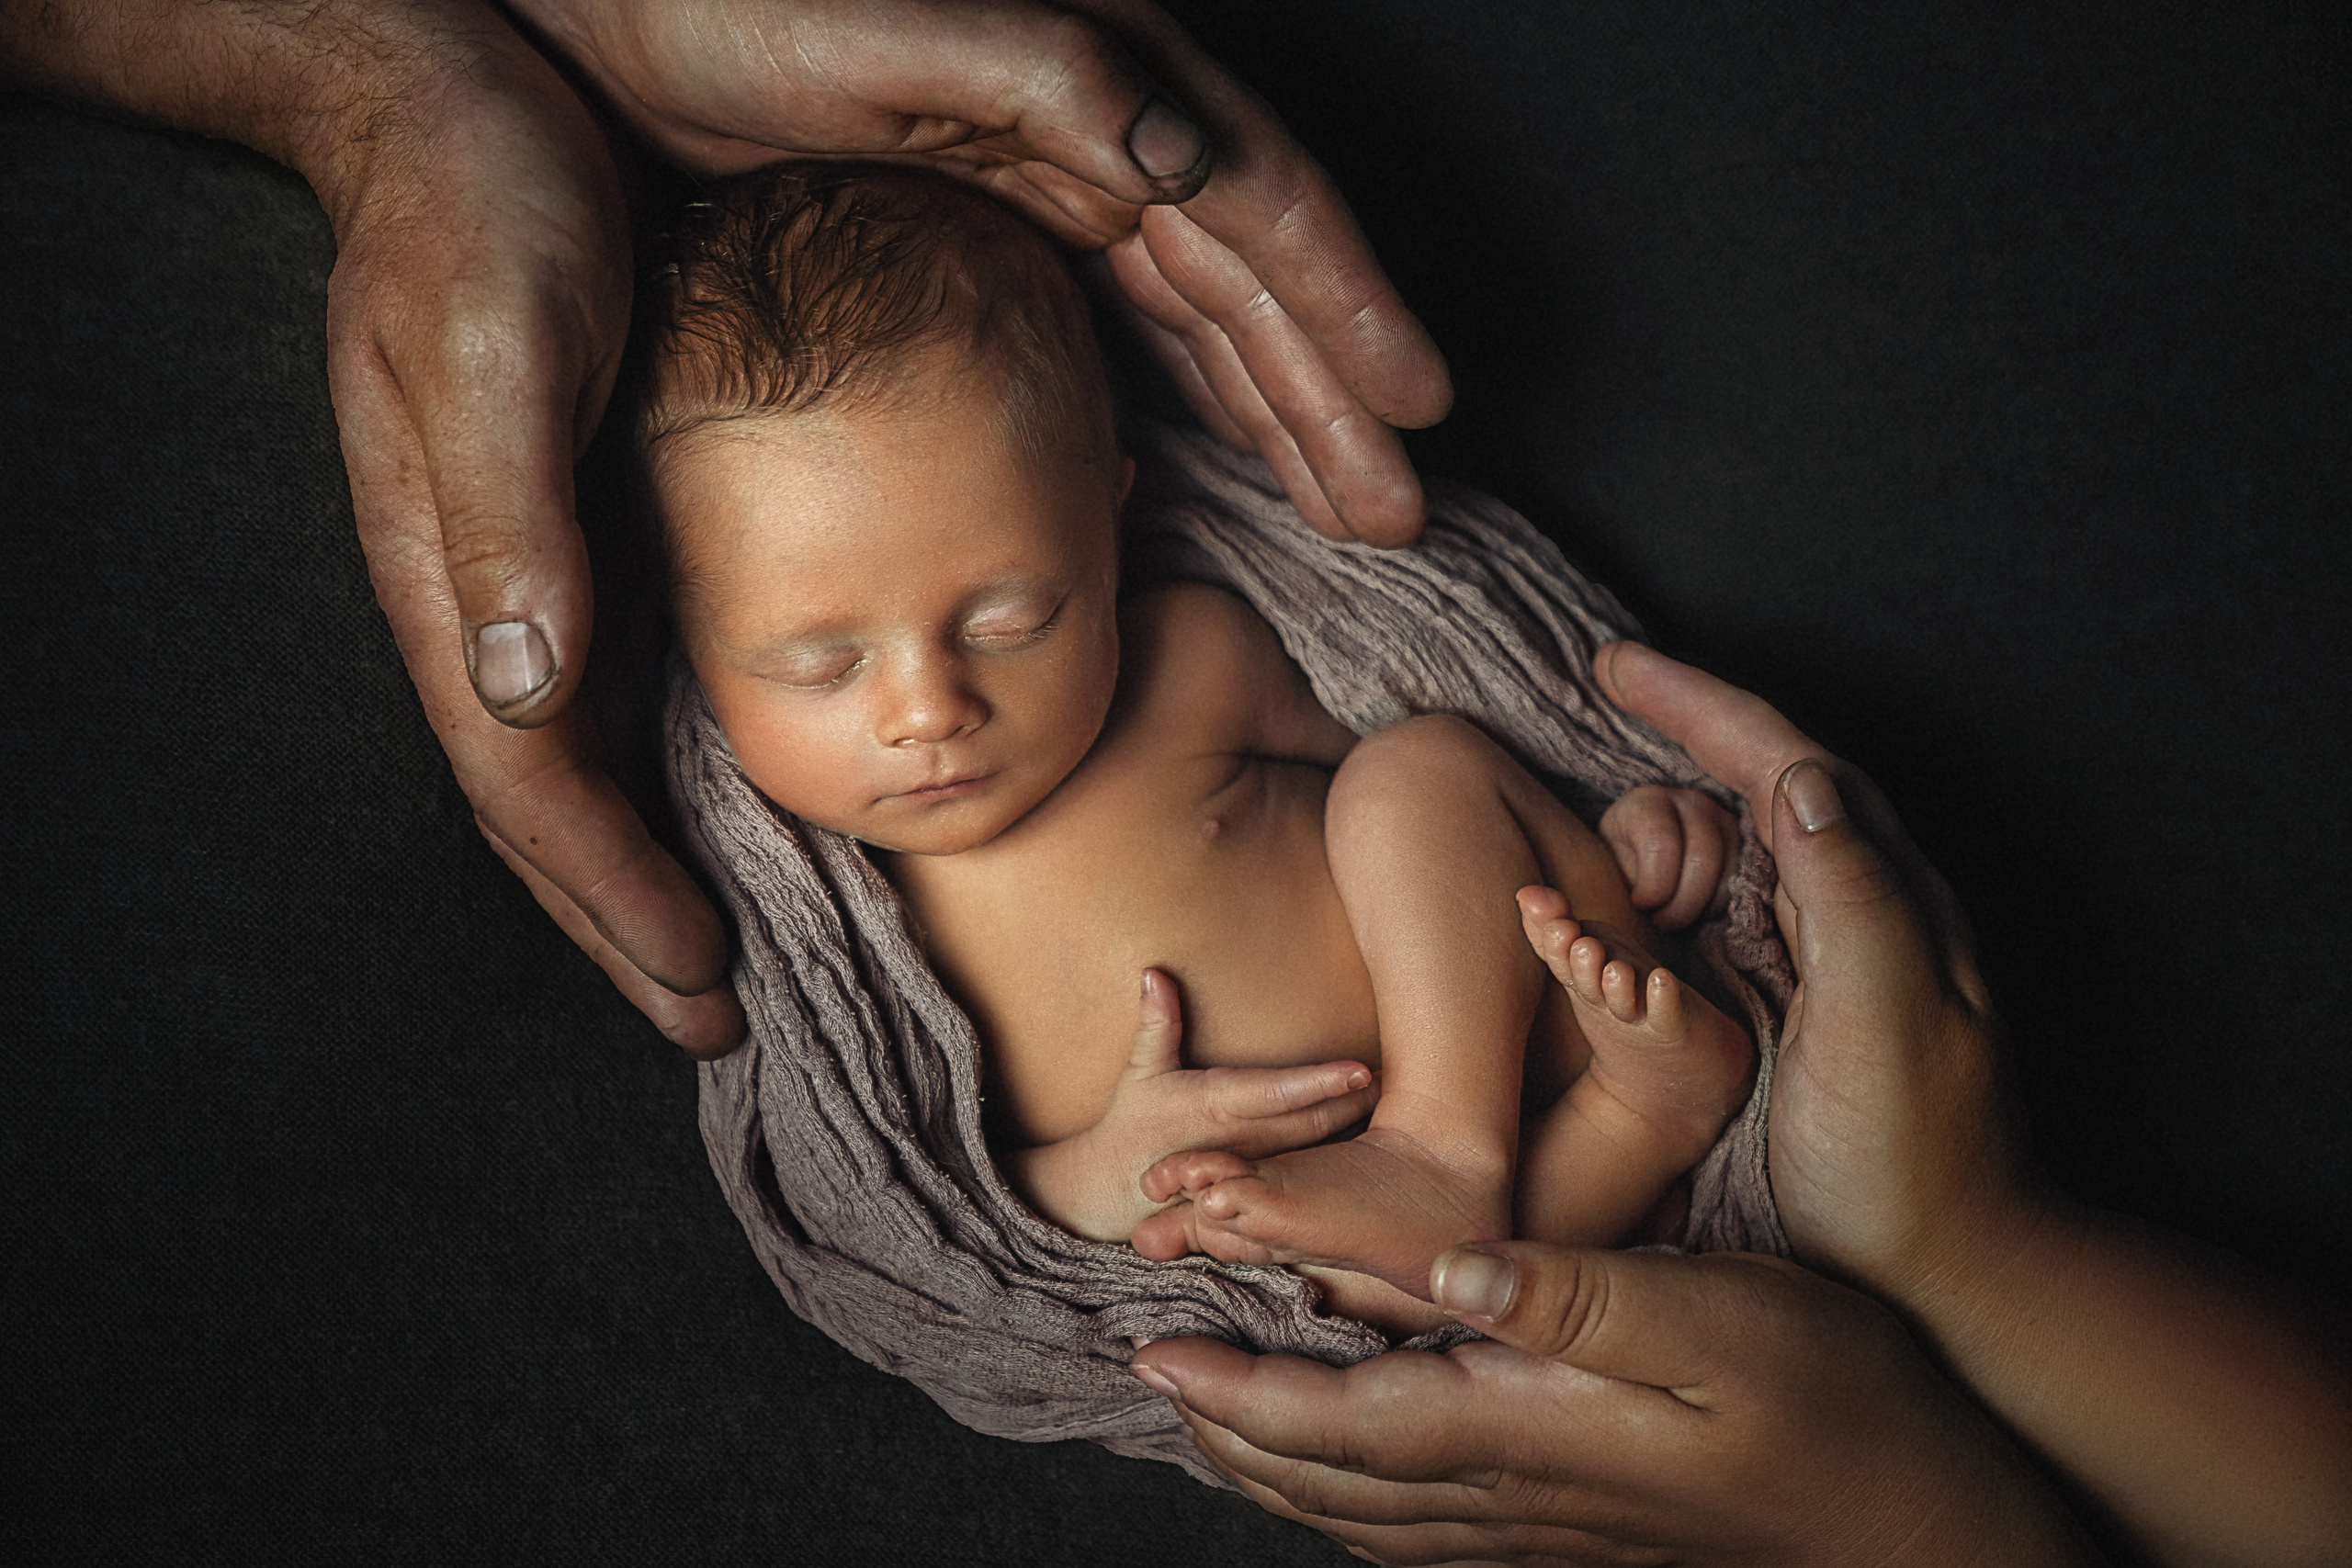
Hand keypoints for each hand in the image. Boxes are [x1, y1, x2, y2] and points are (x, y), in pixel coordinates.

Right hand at [314, 24, 744, 1054]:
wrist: (452, 108)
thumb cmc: (479, 216)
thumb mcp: (499, 350)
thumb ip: (506, 517)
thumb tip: (529, 687)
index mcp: (460, 579)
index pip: (535, 784)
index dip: (613, 894)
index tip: (699, 985)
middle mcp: (489, 600)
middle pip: (554, 808)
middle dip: (625, 926)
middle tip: (715, 1030)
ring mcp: (526, 574)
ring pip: (584, 767)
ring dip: (644, 874)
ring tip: (718, 967)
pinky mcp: (570, 532)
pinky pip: (616, 694)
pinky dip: (663, 778)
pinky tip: (715, 811)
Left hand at [509, 0, 1449, 543]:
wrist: (601, 9)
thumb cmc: (728, 0)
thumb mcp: (890, 27)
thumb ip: (1051, 76)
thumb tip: (1183, 156)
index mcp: (1095, 79)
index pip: (1258, 206)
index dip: (1347, 309)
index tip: (1417, 407)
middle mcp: (1099, 125)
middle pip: (1249, 280)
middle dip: (1331, 395)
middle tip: (1399, 509)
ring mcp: (1052, 174)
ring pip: (1200, 309)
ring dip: (1279, 408)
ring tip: (1347, 505)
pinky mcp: (999, 216)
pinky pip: (1124, 316)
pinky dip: (1184, 387)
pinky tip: (1216, 449)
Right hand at [1009, 970, 1376, 1240]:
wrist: (1108, 1194)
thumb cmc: (1130, 1124)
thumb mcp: (1140, 1073)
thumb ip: (1157, 1024)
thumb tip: (1153, 973)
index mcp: (1213, 1108)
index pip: (1276, 1095)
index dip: (1321, 1084)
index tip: (1361, 1070)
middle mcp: (1238, 1145)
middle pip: (1312, 1124)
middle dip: (1357, 1102)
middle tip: (1401, 1075)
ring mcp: (1251, 1175)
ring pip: (1316, 1154)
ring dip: (1354, 1129)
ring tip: (1395, 1099)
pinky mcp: (1256, 1195)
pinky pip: (1306, 1179)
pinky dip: (1338, 1162)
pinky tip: (1372, 1146)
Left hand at [1132, 1242, 2095, 1566]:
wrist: (1932, 1532)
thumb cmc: (1845, 1411)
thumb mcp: (1722, 1322)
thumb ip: (1575, 1296)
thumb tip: (1442, 1265)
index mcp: (1530, 1428)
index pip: (1341, 1420)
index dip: (1236, 1392)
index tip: (1149, 1355)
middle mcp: (1519, 1491)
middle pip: (1334, 1477)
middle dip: (1233, 1433)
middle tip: (1154, 1384)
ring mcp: (1552, 1522)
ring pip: (1373, 1512)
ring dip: (1283, 1470)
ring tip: (1221, 1429)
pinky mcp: (1588, 1527)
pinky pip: (1433, 1529)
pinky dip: (1361, 1500)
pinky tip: (1359, 1482)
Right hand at [1592, 641, 2029, 1296]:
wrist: (1941, 1273)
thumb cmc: (1915, 1161)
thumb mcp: (1890, 1026)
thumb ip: (1856, 899)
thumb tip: (1799, 779)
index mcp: (1880, 896)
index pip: (1786, 762)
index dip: (1703, 704)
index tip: (1617, 664)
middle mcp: (1851, 907)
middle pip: (1762, 778)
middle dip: (1688, 719)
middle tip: (1605, 678)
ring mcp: (1815, 955)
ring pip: (1739, 836)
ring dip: (1673, 789)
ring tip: (1604, 758)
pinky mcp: (1781, 1004)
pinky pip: (1718, 904)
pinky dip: (1667, 865)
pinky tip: (1627, 870)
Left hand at [1594, 783, 1738, 930]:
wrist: (1637, 853)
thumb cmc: (1620, 863)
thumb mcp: (1608, 868)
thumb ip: (1623, 880)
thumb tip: (1643, 906)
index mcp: (1646, 803)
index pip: (1660, 844)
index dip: (1653, 886)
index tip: (1640, 904)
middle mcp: (1689, 802)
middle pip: (1702, 858)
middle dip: (1682, 905)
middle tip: (1662, 922)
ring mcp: (1722, 817)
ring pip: (1729, 872)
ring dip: (1703, 907)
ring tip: (1677, 916)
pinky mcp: (1743, 840)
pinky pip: (1743, 879)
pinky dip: (1721, 903)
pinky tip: (1698, 909)